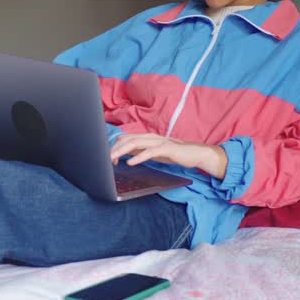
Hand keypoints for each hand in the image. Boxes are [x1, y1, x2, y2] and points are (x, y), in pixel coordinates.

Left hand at [110, 134, 227, 178]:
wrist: (195, 153)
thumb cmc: (174, 153)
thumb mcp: (153, 153)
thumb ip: (140, 151)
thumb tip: (125, 155)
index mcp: (147, 137)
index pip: (126, 138)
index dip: (115, 147)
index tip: (108, 158)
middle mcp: (151, 137)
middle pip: (127, 139)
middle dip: (114, 148)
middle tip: (104, 159)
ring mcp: (159, 141)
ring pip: (136, 143)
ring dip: (122, 151)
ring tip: (112, 159)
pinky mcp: (167, 148)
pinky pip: (150, 152)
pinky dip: (139, 157)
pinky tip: (130, 162)